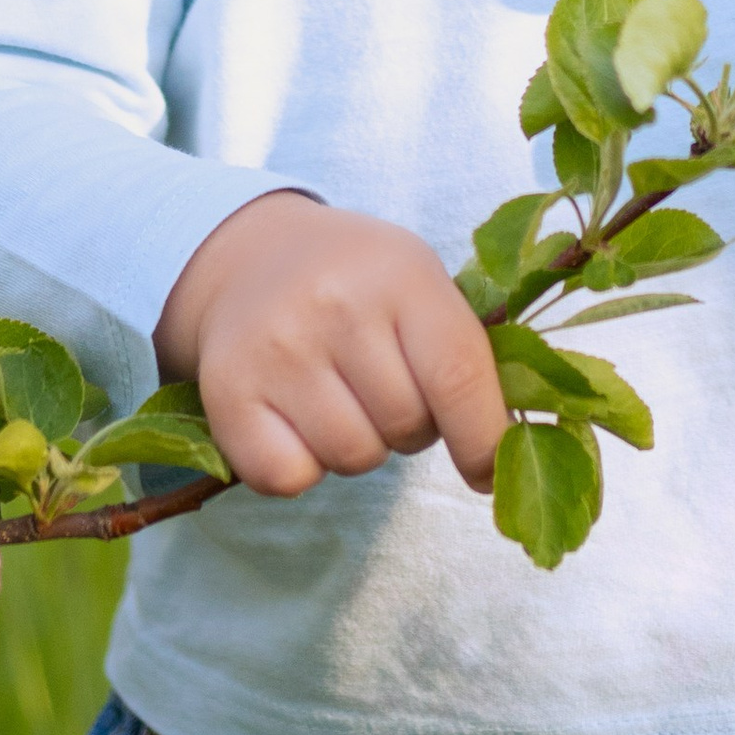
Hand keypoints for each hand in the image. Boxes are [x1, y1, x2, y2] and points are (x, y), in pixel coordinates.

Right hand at [153, 195, 508, 498]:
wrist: (250, 256)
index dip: (484, 439)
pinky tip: (297, 420)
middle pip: (407, 427)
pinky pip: (289, 478)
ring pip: (353, 458)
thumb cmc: (356, 280)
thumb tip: (506, 449)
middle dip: (410, 428)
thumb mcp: (418, 282)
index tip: (488, 472)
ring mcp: (277, 348)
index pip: (459, 377)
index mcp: (401, 273)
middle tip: (385, 390)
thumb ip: (465, 354)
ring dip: (358, 447)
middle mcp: (336, 305)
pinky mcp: (228, 392)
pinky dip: (302, 467)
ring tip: (342, 398)